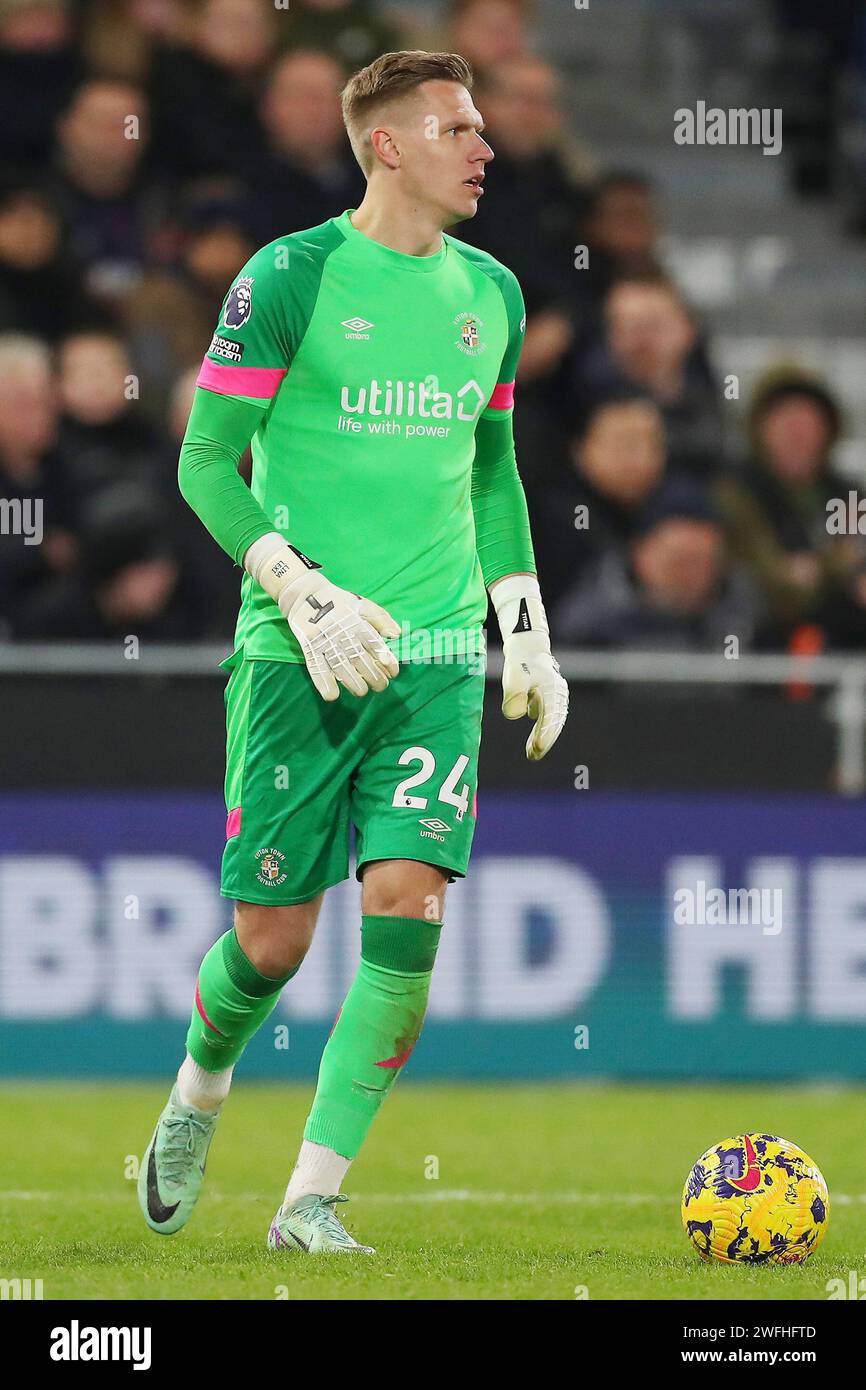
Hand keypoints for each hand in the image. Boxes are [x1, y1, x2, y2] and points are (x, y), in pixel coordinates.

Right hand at [279, 570, 399, 700]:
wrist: (306, 594)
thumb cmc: (340, 602)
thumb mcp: (364, 604)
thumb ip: (382, 619)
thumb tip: (396, 635)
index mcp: (357, 623)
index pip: (375, 645)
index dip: (387, 661)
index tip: (393, 673)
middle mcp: (342, 633)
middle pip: (360, 660)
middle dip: (374, 677)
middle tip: (381, 686)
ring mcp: (324, 641)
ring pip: (341, 667)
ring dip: (354, 684)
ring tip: (362, 691)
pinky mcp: (309, 647)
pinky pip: (316, 667)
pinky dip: (323, 682)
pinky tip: (332, 695)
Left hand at [502, 627, 568, 759]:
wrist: (527, 648)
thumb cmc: (520, 662)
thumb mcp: (514, 675)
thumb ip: (514, 694)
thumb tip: (514, 715)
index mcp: (552, 689)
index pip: (550, 714)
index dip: (544, 732)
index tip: (538, 746)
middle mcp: (558, 695)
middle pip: (554, 722)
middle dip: (545, 740)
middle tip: (533, 755)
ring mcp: (556, 698)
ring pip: (552, 722)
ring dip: (544, 738)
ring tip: (532, 754)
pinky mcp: (550, 701)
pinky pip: (548, 720)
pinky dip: (541, 732)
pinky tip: (533, 743)